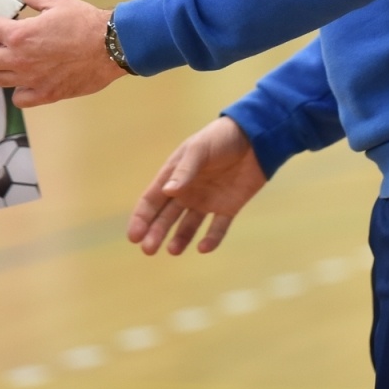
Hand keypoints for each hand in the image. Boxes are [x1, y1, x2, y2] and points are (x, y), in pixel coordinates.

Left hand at [0, 0, 124, 106]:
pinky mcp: (45, 95)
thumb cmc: (85, 22)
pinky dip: (19, 90)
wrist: (111, 47)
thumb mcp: (55, 1)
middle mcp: (20, 60)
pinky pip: (18, 99)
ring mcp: (31, 81)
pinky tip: (29, 78)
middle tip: (0, 40)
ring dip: (1, 67)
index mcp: (20, 35)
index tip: (3, 20)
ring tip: (15, 57)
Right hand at [128, 117, 266, 255]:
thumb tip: (167, 192)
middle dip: (155, 233)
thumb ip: (184, 171)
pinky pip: (217, 228)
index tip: (133, 237)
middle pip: (166, 217)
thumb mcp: (199, 150)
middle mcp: (187, 191)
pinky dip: (211, 239)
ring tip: (173, 250)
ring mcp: (207, 201)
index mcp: (174, 175)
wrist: (255, 138)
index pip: (151, 200)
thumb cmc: (220, 138)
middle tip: (148, 249)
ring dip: (179, 239)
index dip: (141, 218)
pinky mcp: (228, 207)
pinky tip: (204, 247)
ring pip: (187, 226)